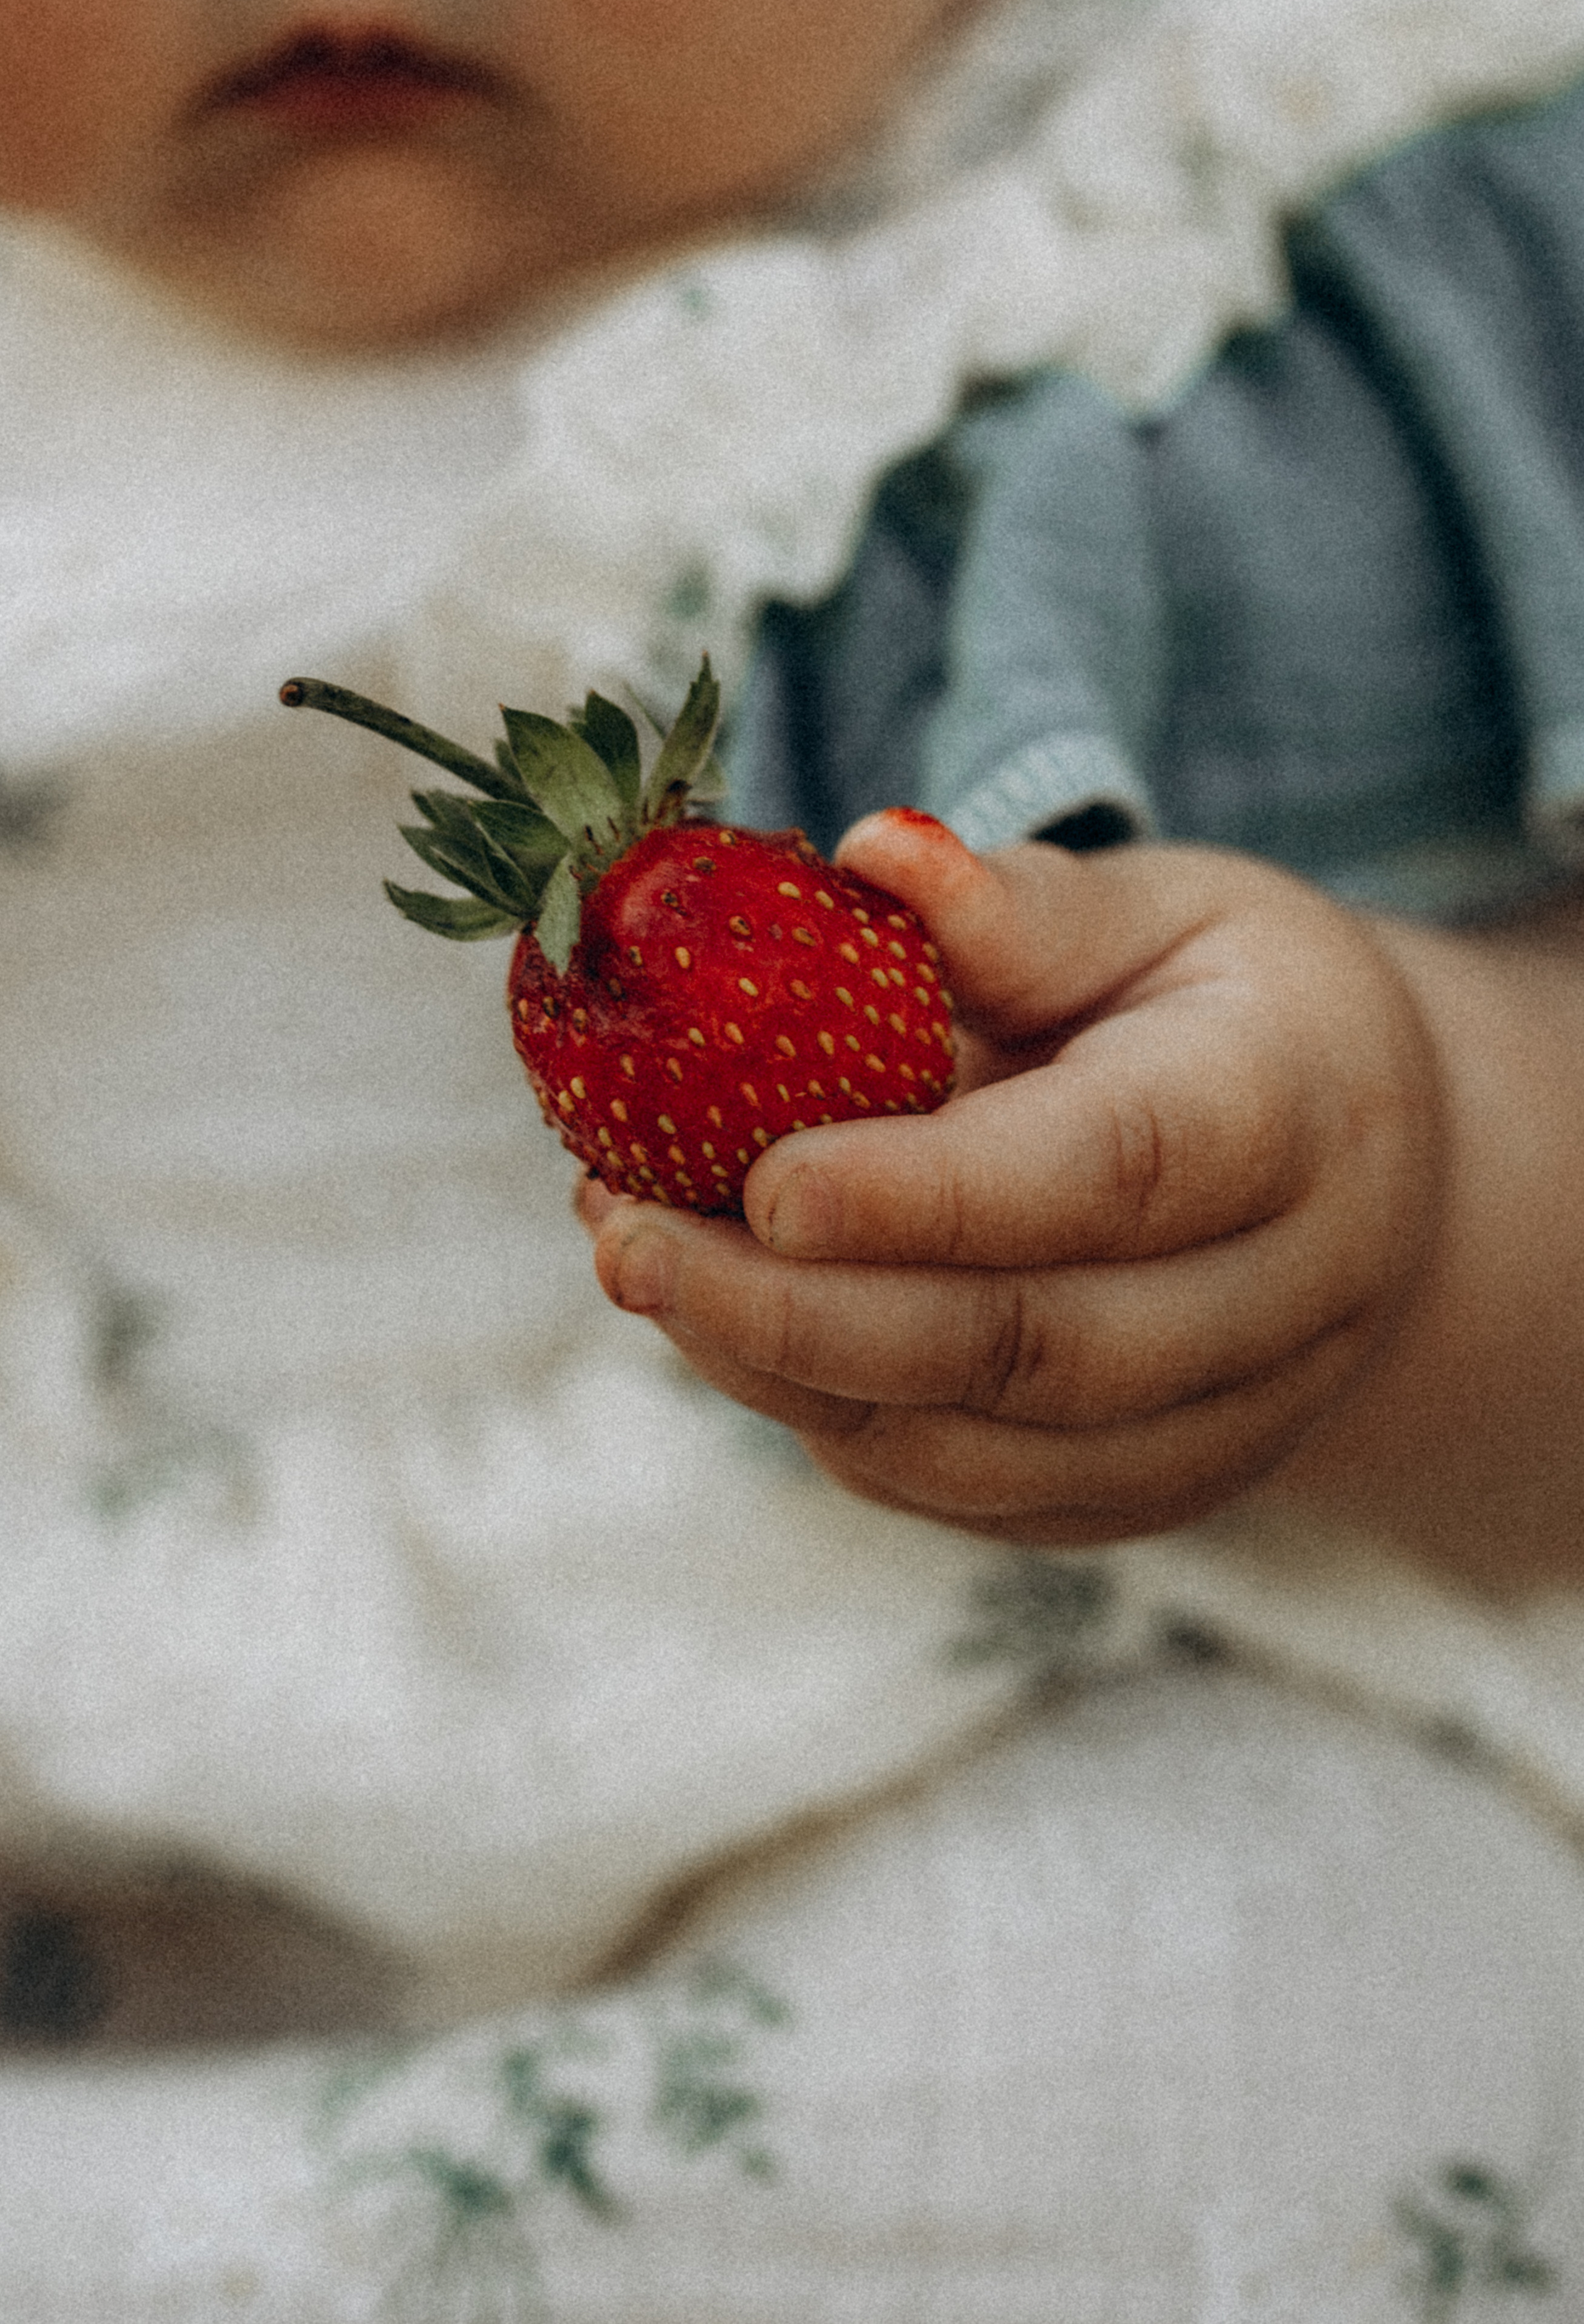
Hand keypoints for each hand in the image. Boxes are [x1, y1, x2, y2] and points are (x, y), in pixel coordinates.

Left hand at [580, 815, 1445, 1543]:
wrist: (1357, 1175)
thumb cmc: (1233, 1009)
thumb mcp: (1167, 912)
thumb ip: (1026, 910)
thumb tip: (872, 855)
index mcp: (1297, 1116)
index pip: (1115, 1171)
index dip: (931, 1193)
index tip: (759, 1179)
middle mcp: (1287, 1299)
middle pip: (1035, 1347)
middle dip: (806, 1312)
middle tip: (625, 1239)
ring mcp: (1224, 1424)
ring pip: (984, 1453)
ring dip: (786, 1376)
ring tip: (641, 1267)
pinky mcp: (1146, 1494)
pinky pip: (968, 1495)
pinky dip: (828, 1421)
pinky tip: (726, 1326)